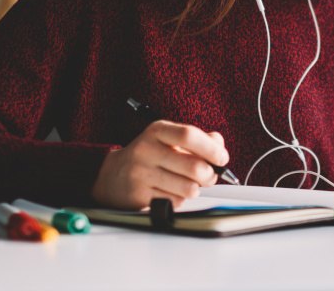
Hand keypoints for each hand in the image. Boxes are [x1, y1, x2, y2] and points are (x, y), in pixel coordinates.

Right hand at [91, 121, 228, 209]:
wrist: (112, 175)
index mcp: (157, 131)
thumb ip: (199, 139)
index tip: (221, 158)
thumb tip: (219, 147)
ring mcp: (141, 174)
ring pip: (188, 188)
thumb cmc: (150, 155)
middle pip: (194, 167)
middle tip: (208, 176)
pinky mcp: (139, 196)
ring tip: (187, 184)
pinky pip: (174, 203)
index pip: (189, 135)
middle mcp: (146, 150)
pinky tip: (170, 191)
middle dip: (209, 175)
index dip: (211, 149)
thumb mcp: (169, 138)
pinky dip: (179, 200)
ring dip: (195, 189)